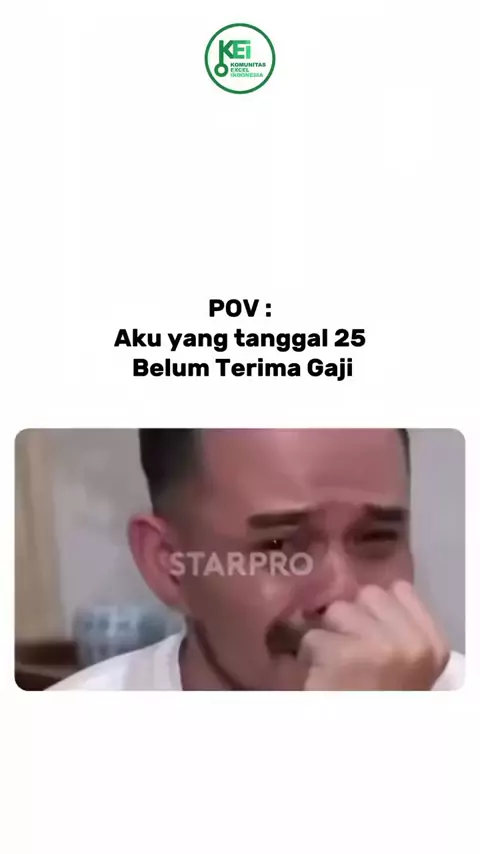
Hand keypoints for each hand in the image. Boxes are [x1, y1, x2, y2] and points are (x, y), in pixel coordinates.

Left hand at [301, 581, 449, 690]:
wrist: (361, 752)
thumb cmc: (378, 702)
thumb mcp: (404, 664)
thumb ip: (392, 627)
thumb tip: (359, 596)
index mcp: (433, 644)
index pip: (399, 590)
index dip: (375, 608)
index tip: (368, 631)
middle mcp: (412, 641)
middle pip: (365, 596)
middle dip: (350, 619)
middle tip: (348, 653)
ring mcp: (380, 645)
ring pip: (336, 612)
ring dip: (327, 636)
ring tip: (333, 667)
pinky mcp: (344, 654)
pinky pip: (312, 637)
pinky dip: (307, 657)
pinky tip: (320, 678)